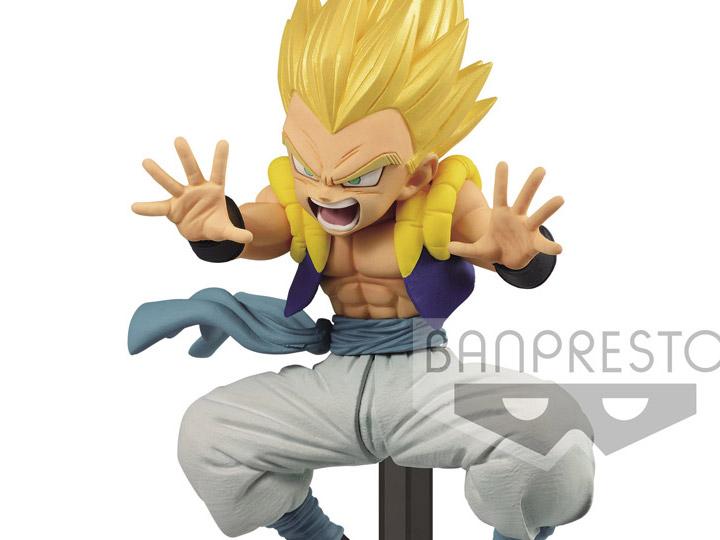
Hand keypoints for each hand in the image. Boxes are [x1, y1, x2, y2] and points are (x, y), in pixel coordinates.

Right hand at [132, 137, 252, 243]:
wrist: (201, 231)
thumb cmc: (215, 224)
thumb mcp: (226, 230)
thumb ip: (236, 233)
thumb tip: (249, 238)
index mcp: (214, 190)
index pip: (219, 172)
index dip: (221, 158)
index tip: (224, 141)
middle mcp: (197, 189)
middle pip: (192, 170)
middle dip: (186, 156)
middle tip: (179, 139)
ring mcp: (183, 197)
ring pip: (171, 183)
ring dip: (159, 173)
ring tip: (146, 161)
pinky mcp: (172, 208)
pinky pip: (158, 208)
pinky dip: (147, 209)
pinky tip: (135, 207)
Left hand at [448, 162, 563, 268]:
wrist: (509, 262)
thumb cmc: (494, 248)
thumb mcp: (478, 249)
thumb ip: (463, 248)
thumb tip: (447, 247)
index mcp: (501, 214)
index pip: (500, 194)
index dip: (501, 180)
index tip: (502, 162)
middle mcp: (517, 217)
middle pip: (524, 198)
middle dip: (531, 184)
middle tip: (541, 169)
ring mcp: (528, 229)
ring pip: (539, 215)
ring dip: (549, 207)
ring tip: (560, 198)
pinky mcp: (535, 243)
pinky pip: (544, 244)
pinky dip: (551, 246)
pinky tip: (559, 248)